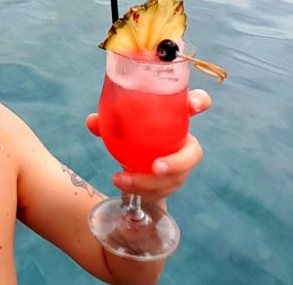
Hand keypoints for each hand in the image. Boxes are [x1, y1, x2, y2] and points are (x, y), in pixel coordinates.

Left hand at [86, 89, 210, 199]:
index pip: (197, 103)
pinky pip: (161, 191)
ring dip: (150, 182)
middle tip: (156, 167)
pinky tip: (123, 185)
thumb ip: (108, 122)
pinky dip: (141, 190)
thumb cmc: (133, 135)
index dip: (200, 101)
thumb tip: (92, 121)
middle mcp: (184, 142)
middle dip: (178, 162)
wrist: (134, 165)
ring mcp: (181, 166)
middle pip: (194, 154)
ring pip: (176, 179)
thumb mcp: (121, 126)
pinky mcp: (172, 184)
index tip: (193, 104)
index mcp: (176, 118)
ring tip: (123, 180)